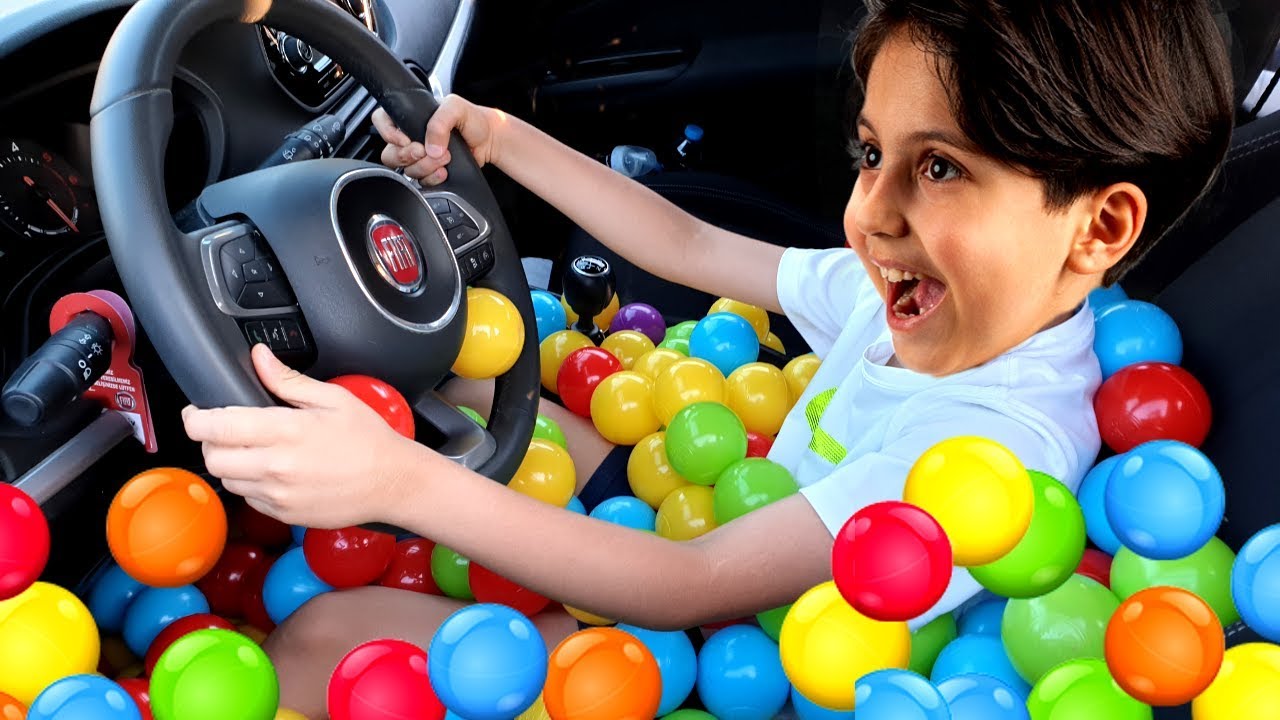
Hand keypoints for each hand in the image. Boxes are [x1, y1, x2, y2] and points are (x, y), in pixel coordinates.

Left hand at [182, 344, 422, 527]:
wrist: (393, 482)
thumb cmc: (368, 440)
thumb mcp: (333, 399)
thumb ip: (287, 380)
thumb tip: (258, 357)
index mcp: (286, 431)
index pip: (216, 426)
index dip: (196, 418)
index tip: (197, 412)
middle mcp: (276, 466)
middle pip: (212, 457)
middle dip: (210, 441)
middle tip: (225, 429)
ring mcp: (278, 495)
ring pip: (226, 480)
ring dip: (230, 463)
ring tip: (252, 450)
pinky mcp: (284, 514)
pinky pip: (248, 499)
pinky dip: (250, 484)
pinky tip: (272, 471)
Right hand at [371, 94, 502, 185]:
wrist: (488, 140)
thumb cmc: (472, 119)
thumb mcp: (456, 108)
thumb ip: (440, 122)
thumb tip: (431, 148)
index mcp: (410, 116)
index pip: (381, 121)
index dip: (388, 133)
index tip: (407, 139)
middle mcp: (410, 136)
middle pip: (390, 153)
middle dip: (408, 155)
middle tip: (426, 150)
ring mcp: (419, 156)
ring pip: (406, 169)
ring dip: (425, 166)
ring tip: (445, 157)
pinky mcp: (429, 171)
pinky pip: (420, 181)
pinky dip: (432, 178)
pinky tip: (444, 171)